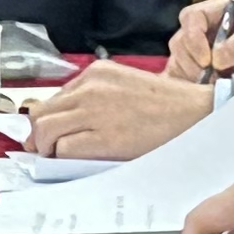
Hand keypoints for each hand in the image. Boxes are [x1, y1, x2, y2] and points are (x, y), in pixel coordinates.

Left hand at [26, 64, 211, 158]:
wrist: (194, 115)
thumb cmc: (165, 105)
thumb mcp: (124, 86)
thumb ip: (95, 96)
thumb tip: (65, 119)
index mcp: (96, 73)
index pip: (54, 98)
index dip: (49, 119)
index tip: (51, 134)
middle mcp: (90, 88)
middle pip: (41, 114)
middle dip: (39, 134)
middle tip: (46, 149)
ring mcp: (94, 112)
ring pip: (45, 131)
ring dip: (47, 147)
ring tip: (59, 157)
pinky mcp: (102, 137)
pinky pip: (63, 149)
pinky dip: (63, 158)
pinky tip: (76, 161)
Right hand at [171, 0, 233, 81]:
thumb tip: (217, 57)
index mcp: (218, 11)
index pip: (192, 17)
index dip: (194, 37)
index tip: (207, 61)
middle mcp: (201, 26)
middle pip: (180, 40)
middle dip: (194, 63)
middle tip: (212, 79)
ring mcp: (192, 47)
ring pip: (177, 60)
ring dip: (192, 76)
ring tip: (215, 85)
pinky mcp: (187, 67)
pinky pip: (176, 76)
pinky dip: (187, 86)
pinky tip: (203, 91)